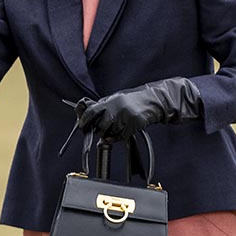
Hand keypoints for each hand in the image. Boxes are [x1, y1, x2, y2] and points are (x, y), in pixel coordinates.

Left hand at [75, 77, 201, 141]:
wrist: (153, 101)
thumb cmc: (133, 99)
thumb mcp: (115, 98)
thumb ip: (102, 106)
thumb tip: (87, 114)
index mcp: (110, 101)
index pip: (92, 112)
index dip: (84, 120)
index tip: (82, 126)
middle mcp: (117, 109)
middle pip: (100, 127)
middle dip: (99, 130)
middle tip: (101, 129)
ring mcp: (125, 118)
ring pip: (110, 133)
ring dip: (109, 134)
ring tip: (115, 127)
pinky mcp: (133, 126)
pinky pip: (120, 137)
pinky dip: (118, 137)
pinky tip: (121, 130)